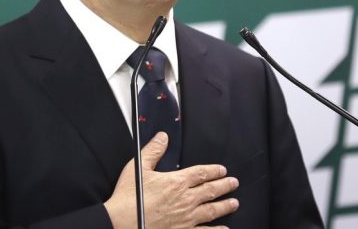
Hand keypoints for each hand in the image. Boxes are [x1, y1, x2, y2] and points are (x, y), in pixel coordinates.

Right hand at [104, 132, 239, 228]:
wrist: (123, 222)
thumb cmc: (129, 197)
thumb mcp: (139, 168)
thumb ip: (153, 151)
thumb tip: (163, 137)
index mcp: (177, 182)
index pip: (201, 173)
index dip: (214, 170)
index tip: (222, 170)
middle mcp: (185, 199)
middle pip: (211, 190)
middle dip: (225, 185)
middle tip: (234, 183)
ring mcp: (186, 218)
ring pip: (212, 210)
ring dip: (225, 205)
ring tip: (234, 202)